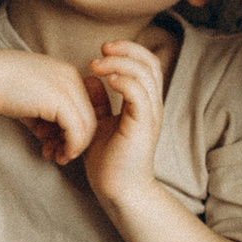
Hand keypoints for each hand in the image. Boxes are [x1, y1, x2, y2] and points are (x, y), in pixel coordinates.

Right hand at [0, 49, 100, 164]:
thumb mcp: (28, 97)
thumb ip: (43, 114)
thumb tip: (48, 136)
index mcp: (66, 72)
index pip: (83, 106)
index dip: (74, 129)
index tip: (56, 143)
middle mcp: (72, 77)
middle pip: (89, 116)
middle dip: (76, 141)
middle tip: (61, 155)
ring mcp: (69, 87)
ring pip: (87, 126)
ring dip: (74, 147)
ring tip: (58, 157)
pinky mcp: (61, 101)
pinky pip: (76, 131)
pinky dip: (71, 147)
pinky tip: (57, 154)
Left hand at [81, 38, 165, 203]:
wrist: (118, 191)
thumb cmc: (110, 162)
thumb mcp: (100, 124)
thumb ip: (99, 102)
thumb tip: (89, 79)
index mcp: (144, 104)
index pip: (146, 64)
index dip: (128, 50)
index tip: (103, 50)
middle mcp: (152, 106)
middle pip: (149, 63)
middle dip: (126, 50)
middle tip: (101, 50)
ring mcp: (150, 116)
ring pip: (145, 74)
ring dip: (119, 63)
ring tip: (97, 64)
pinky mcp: (142, 126)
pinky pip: (139, 94)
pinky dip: (123, 81)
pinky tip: (106, 80)